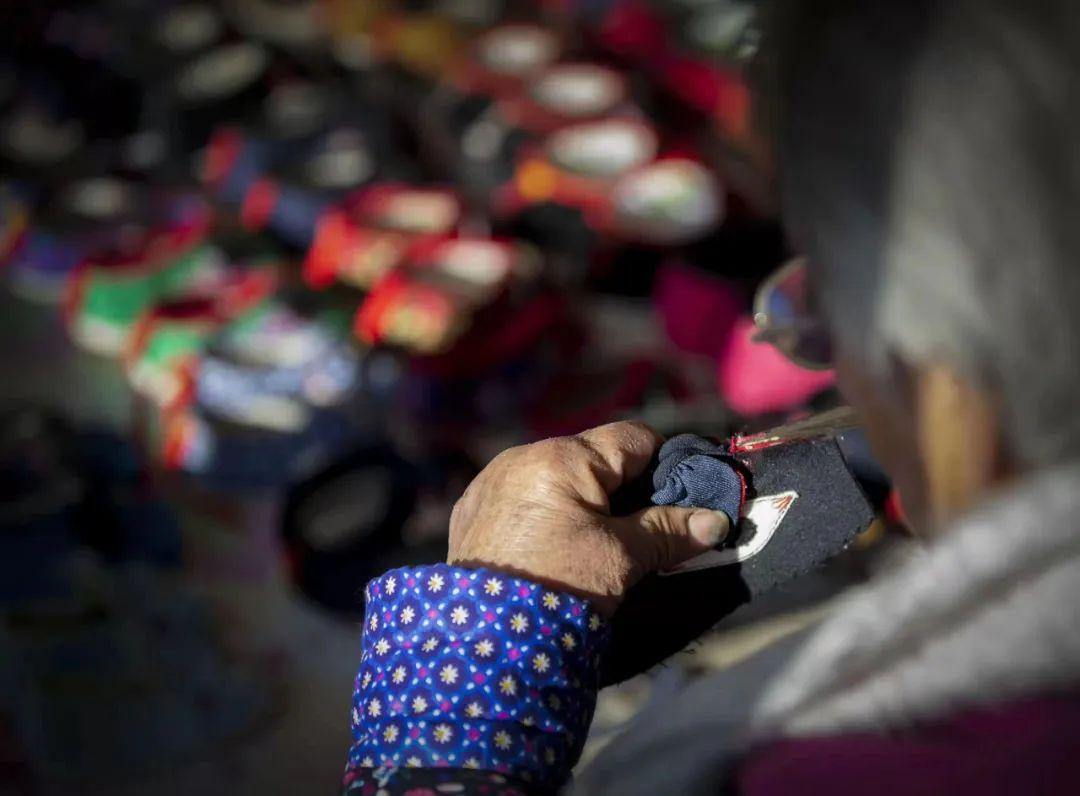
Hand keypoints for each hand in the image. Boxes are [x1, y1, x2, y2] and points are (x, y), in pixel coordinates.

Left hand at [448, 422, 730, 616]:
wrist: (485, 644)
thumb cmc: (559, 590)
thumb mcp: (621, 558)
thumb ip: (668, 531)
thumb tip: (716, 520)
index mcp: (561, 457)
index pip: (632, 438)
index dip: (665, 463)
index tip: (684, 493)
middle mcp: (521, 457)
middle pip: (592, 457)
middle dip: (623, 487)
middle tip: (646, 526)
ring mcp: (490, 483)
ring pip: (556, 477)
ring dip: (581, 499)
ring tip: (598, 540)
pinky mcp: (471, 510)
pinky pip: (520, 497)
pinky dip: (543, 513)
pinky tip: (553, 547)